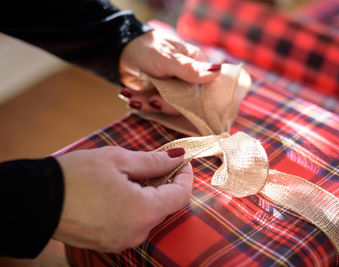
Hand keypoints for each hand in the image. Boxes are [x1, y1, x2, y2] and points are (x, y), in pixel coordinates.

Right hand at [54, 146, 191, 251]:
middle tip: (153, 163)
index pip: (181, 195)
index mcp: (143, 211)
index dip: (185, 175)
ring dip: (150, 195)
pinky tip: (120, 191)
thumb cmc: (75, 177)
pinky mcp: (110, 243)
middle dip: (165, 183)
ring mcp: (123, 241)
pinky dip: (135, 206)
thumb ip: (153, 161)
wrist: (36, 201)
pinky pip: (133, 223)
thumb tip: (177, 157)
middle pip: (166, 206)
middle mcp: (137, 232)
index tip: (180, 161)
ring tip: (131, 175)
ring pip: (150, 215)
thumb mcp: (118, 160)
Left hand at [119, 30, 220, 113]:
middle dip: (165, 104)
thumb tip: (217, 71)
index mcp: (196, 66)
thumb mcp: (168, 58)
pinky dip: (140, 102)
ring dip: (148, 104)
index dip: (195, 102)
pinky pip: (154, 105)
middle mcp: (188, 79)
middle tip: (151, 100)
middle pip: (186, 102)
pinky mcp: (159, 95)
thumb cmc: (148, 47)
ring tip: (132, 99)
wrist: (120, 49)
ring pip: (167, 106)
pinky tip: (127, 95)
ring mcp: (173, 89)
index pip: (205, 90)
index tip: (177, 103)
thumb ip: (189, 68)